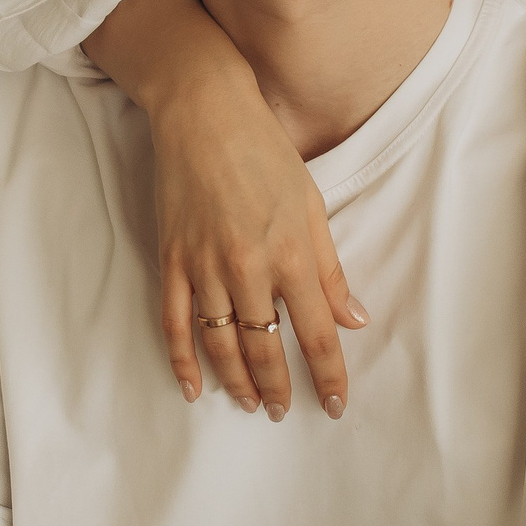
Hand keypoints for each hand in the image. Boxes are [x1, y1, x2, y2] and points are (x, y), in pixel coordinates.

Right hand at [147, 73, 367, 420]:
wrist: (205, 114)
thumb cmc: (266, 152)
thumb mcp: (312, 206)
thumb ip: (330, 269)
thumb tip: (353, 319)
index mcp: (292, 254)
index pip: (316, 334)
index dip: (328, 375)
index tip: (335, 404)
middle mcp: (249, 268)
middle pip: (266, 348)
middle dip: (279, 388)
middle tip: (284, 412)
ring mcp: (205, 266)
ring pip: (221, 344)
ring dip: (237, 381)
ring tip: (251, 403)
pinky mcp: (172, 259)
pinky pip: (174, 323)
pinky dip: (183, 360)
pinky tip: (193, 387)